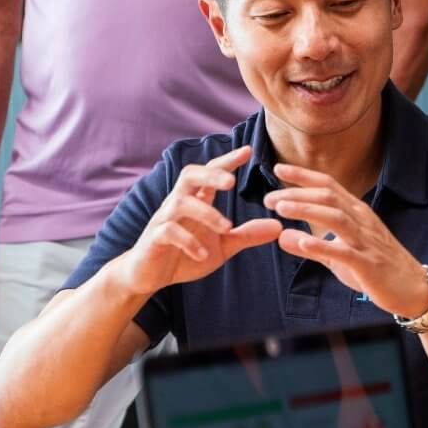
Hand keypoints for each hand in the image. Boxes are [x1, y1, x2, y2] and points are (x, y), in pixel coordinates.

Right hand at [113, 147, 281, 297]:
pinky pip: (168, 231)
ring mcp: (163, 220)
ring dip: (205, 213)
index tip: (248, 151)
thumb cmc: (185, 255)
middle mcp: (178, 204)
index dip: (227, 161)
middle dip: (210, 174)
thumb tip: (279, 226)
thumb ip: (246, 235)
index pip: (210, 173)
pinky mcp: (153, 239)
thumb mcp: (222, 246)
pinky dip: (187, 241)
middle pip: (190, 175)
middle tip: (232, 182)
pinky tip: (203, 253)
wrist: (149, 277)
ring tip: (226, 227)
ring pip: (180, 202)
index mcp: (196, 201)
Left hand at [263, 164, 427, 316]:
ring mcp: (366, 241)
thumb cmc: (376, 268)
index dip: (303, 175)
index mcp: (357, 213)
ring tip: (281, 208)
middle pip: (328, 196)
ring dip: (307, 209)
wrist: (413, 288)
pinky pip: (344, 252)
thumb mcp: (339, 256)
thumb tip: (282, 237)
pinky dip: (323, 245)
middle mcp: (362, 221)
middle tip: (269, 198)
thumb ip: (312, 246)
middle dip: (297, 193)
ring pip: (335, 217)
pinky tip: (304, 243)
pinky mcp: (368, 264)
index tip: (278, 167)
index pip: (328, 186)